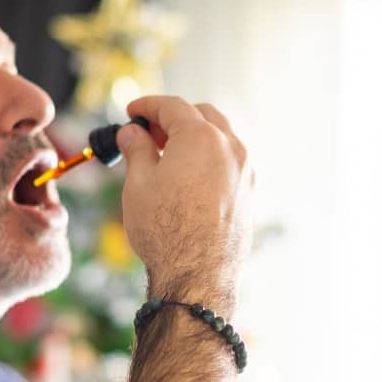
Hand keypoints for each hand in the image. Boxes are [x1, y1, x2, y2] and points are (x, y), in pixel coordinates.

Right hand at [116, 96, 253, 308]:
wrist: (197, 275)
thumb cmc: (165, 231)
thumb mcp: (139, 183)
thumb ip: (137, 148)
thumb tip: (132, 133)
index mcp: (201, 137)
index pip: (172, 106)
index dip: (147, 105)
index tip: (132, 112)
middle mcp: (230, 147)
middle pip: (202, 115)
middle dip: (173, 118)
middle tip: (149, 133)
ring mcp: (245, 170)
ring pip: (220, 137)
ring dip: (194, 136)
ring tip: (167, 155)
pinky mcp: (249, 192)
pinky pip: (229, 161)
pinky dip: (209, 157)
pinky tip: (188, 176)